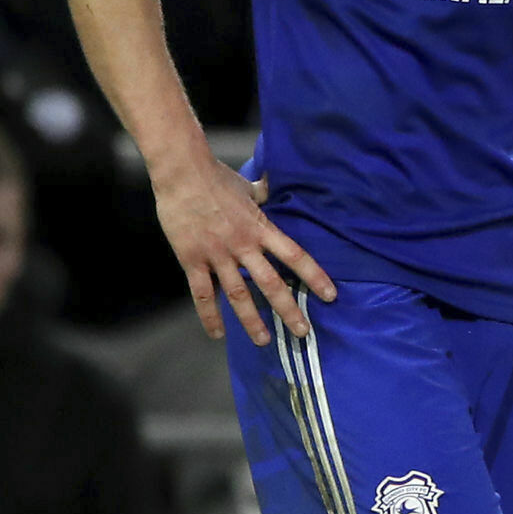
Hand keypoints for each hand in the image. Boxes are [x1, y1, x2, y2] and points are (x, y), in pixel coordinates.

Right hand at [151, 159, 332, 344]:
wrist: (182, 172)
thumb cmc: (216, 176)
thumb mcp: (247, 186)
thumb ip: (263, 193)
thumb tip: (273, 184)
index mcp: (260, 228)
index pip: (295, 256)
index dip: (314, 276)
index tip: (330, 295)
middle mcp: (243, 245)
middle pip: (270, 283)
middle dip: (288, 309)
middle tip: (302, 332)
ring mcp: (217, 254)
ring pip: (237, 294)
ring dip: (251, 320)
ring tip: (264, 341)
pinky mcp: (192, 259)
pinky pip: (202, 294)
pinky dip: (210, 316)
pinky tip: (217, 334)